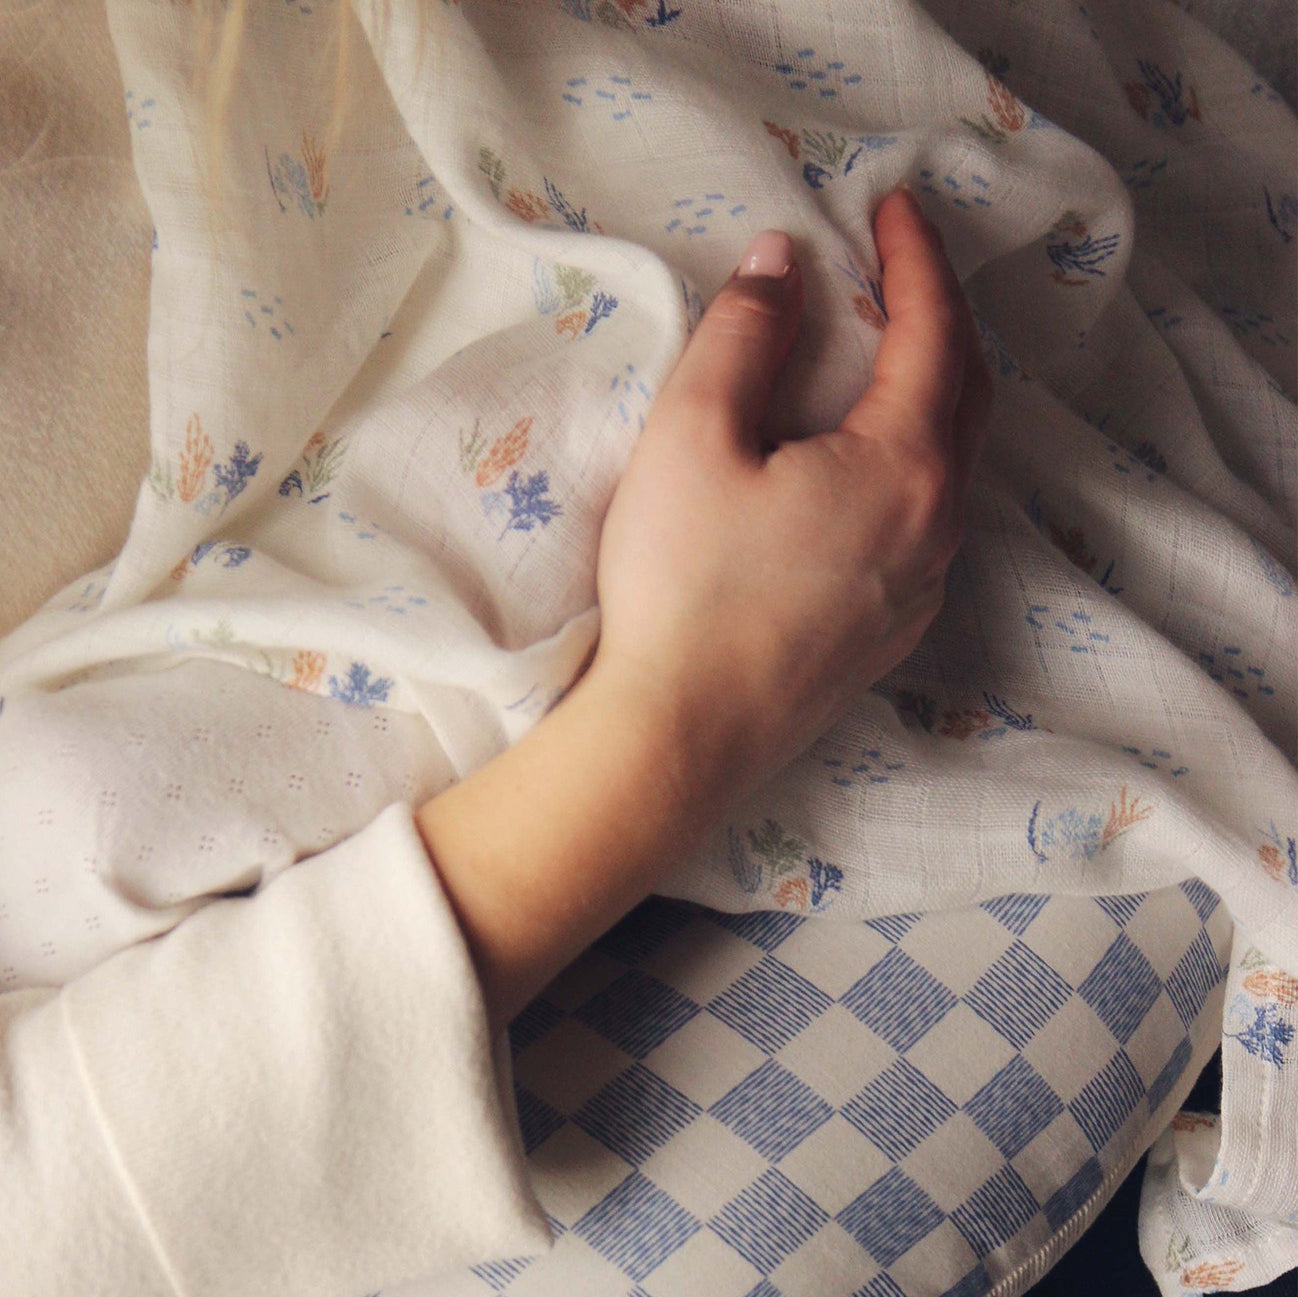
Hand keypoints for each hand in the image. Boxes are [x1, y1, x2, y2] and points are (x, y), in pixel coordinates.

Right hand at [590, 185, 994, 803]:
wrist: (678, 738)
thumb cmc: (681, 588)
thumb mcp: (692, 437)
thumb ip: (743, 336)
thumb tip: (780, 264)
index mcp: (904, 464)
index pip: (935, 331)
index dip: (916, 258)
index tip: (892, 206)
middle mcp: (936, 525)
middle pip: (968, 394)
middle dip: (942, 320)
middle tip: (898, 271)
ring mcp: (920, 589)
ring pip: (953, 466)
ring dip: (931, 397)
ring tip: (883, 361)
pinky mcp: (888, 637)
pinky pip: (926, 527)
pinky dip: (911, 468)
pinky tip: (865, 470)